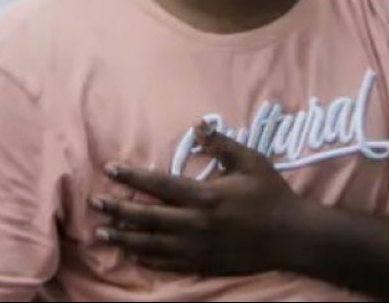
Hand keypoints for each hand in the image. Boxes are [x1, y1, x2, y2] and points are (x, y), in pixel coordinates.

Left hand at [92, 122, 306, 275]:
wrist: (293, 237)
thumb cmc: (272, 195)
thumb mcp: (251, 162)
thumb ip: (222, 144)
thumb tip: (199, 125)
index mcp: (205, 196)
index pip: (160, 185)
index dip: (133, 177)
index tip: (110, 169)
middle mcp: (197, 224)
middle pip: (148, 217)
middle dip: (118, 209)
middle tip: (94, 204)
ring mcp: (199, 248)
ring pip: (153, 244)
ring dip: (125, 239)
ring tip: (102, 234)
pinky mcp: (205, 264)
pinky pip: (170, 263)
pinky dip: (148, 259)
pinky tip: (133, 256)